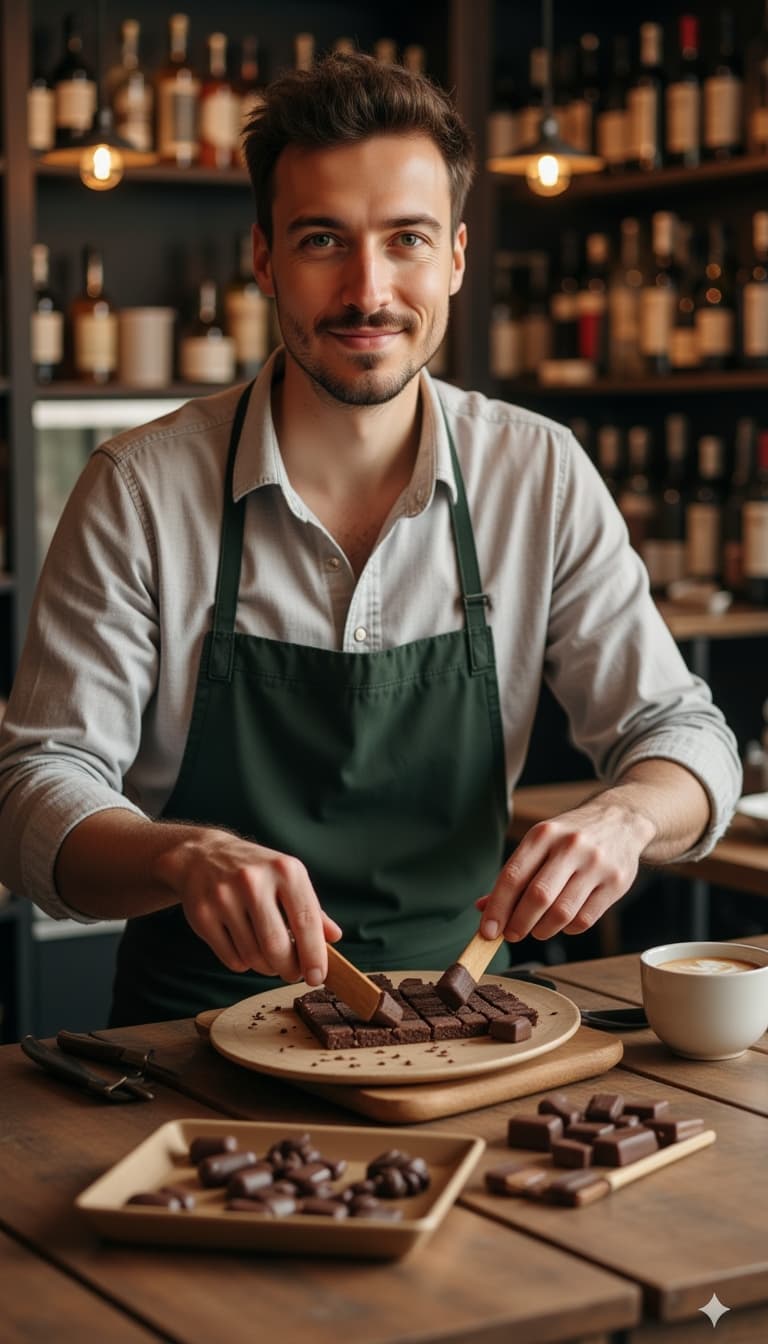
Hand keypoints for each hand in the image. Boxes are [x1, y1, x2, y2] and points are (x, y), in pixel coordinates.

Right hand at [158, 828, 341, 984]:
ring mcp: (225, 897)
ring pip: (253, 957)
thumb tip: (334, 937)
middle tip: (292, 972)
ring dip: (266, 967)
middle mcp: (254, 880)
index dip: (314, 955)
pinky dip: (243, 963)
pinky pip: (231, 959)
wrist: (203, 855)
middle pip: (276, 946)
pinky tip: (245, 948)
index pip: (306, 921)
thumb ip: (313, 910)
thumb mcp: (288, 879)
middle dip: (289, 969)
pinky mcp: (203, 915)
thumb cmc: (255, 871)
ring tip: (269, 958)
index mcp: (285, 870)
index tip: (317, 976)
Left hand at [477, 795, 656, 942]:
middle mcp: (570, 846)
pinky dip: (567, 929)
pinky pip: (585, 919)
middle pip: (538, 896)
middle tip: (511, 935)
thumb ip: (514, 875)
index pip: (513, 876)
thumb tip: (483, 908)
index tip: (488, 930)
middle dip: (518, 923)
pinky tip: (563, 923)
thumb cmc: (571, 837)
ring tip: (536, 930)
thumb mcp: (540, 843)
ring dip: (542, 930)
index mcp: (543, 834)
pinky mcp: (616, 883)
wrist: (621, 820)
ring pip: (562, 912)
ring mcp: (596, 864)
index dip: (497, 908)